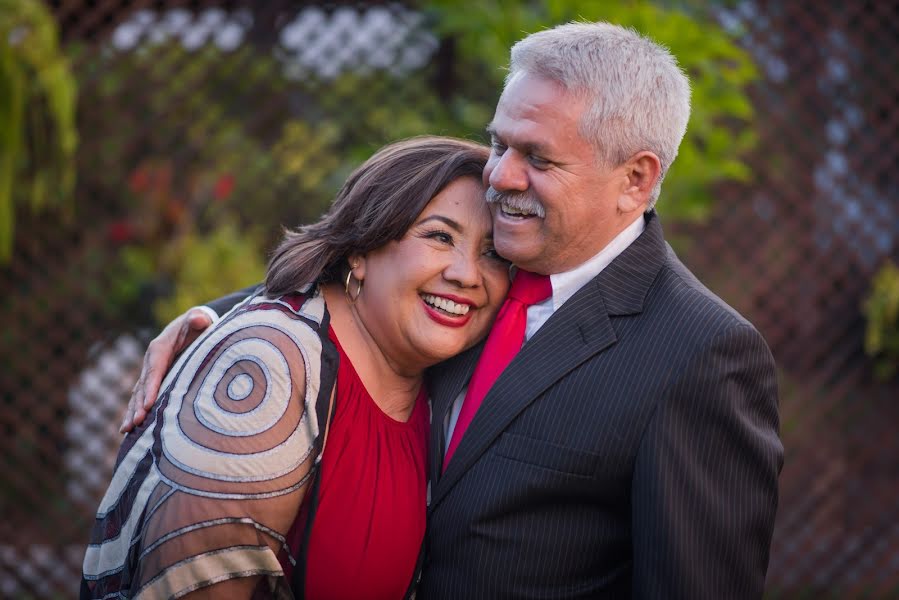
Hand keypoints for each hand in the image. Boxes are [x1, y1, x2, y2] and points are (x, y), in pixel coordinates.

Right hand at [120, 308, 212, 432]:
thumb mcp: (199, 319)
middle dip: (139, 405)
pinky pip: (141, 397)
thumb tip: (199, 319)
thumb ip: (198, 319)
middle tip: (136, 423)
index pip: (155, 369)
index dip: (151, 387)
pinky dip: (135, 411)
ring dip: (132, 412)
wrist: (191, 326)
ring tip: (127, 430)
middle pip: (143, 385)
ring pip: (138, 394)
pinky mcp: (152, 381)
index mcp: (160, 347)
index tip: (149, 405)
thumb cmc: (198, 325)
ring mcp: (150, 372)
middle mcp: (151, 361)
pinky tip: (129, 430)